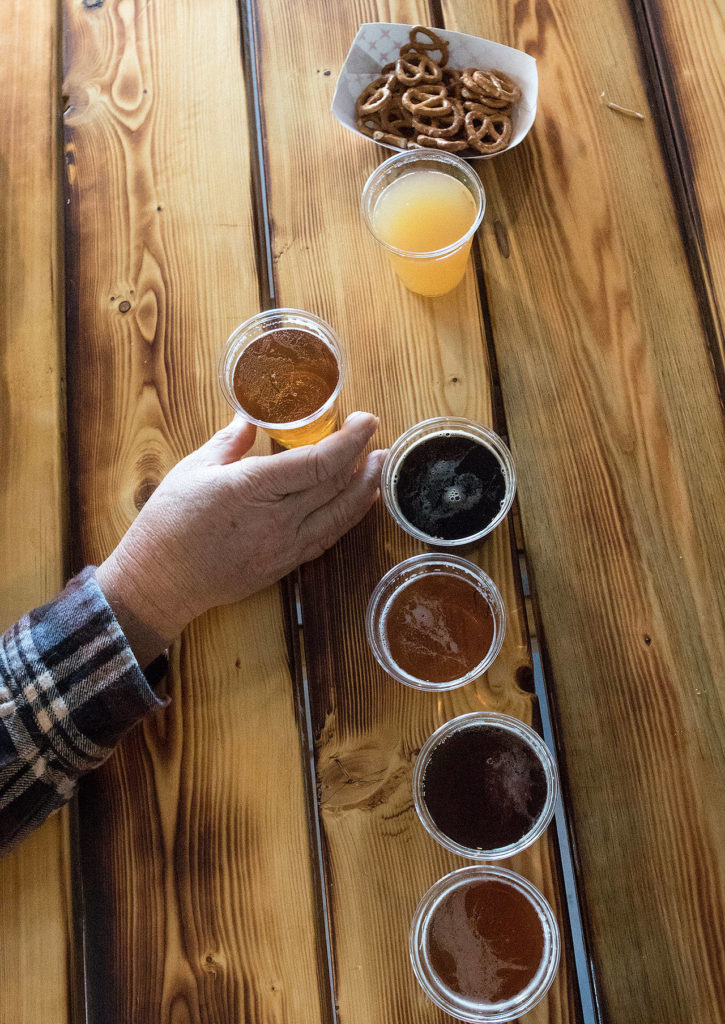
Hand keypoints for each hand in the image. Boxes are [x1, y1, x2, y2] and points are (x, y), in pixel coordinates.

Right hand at [96, 412, 384, 666]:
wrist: (160, 582)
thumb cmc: (169, 524)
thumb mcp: (194, 469)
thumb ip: (229, 442)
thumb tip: (250, 420)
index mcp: (253, 487)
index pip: (319, 462)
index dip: (350, 440)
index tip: (367, 421)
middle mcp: (277, 519)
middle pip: (337, 487)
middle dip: (365, 460)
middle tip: (378, 438)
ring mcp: (284, 546)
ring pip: (339, 516)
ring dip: (365, 490)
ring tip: (380, 468)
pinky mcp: (284, 565)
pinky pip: (326, 539)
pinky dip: (347, 519)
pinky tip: (357, 505)